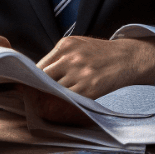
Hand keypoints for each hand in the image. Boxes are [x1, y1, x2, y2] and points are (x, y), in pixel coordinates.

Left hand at [37, 35, 154, 99]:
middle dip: (36, 91)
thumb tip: (35, 76)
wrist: (128, 57)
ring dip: (48, 101)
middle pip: (43, 79)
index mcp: (65, 45)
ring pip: (54, 92)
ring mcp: (81, 73)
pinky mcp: (91, 88)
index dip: (31, 80)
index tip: (27, 89)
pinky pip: (69, 101)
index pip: (38, 66)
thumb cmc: (99, 53)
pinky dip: (63, 106)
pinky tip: (61, 108)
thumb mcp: (77, 45)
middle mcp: (71, 58)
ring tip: (44, 107)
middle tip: (32, 101)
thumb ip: (58, 57)